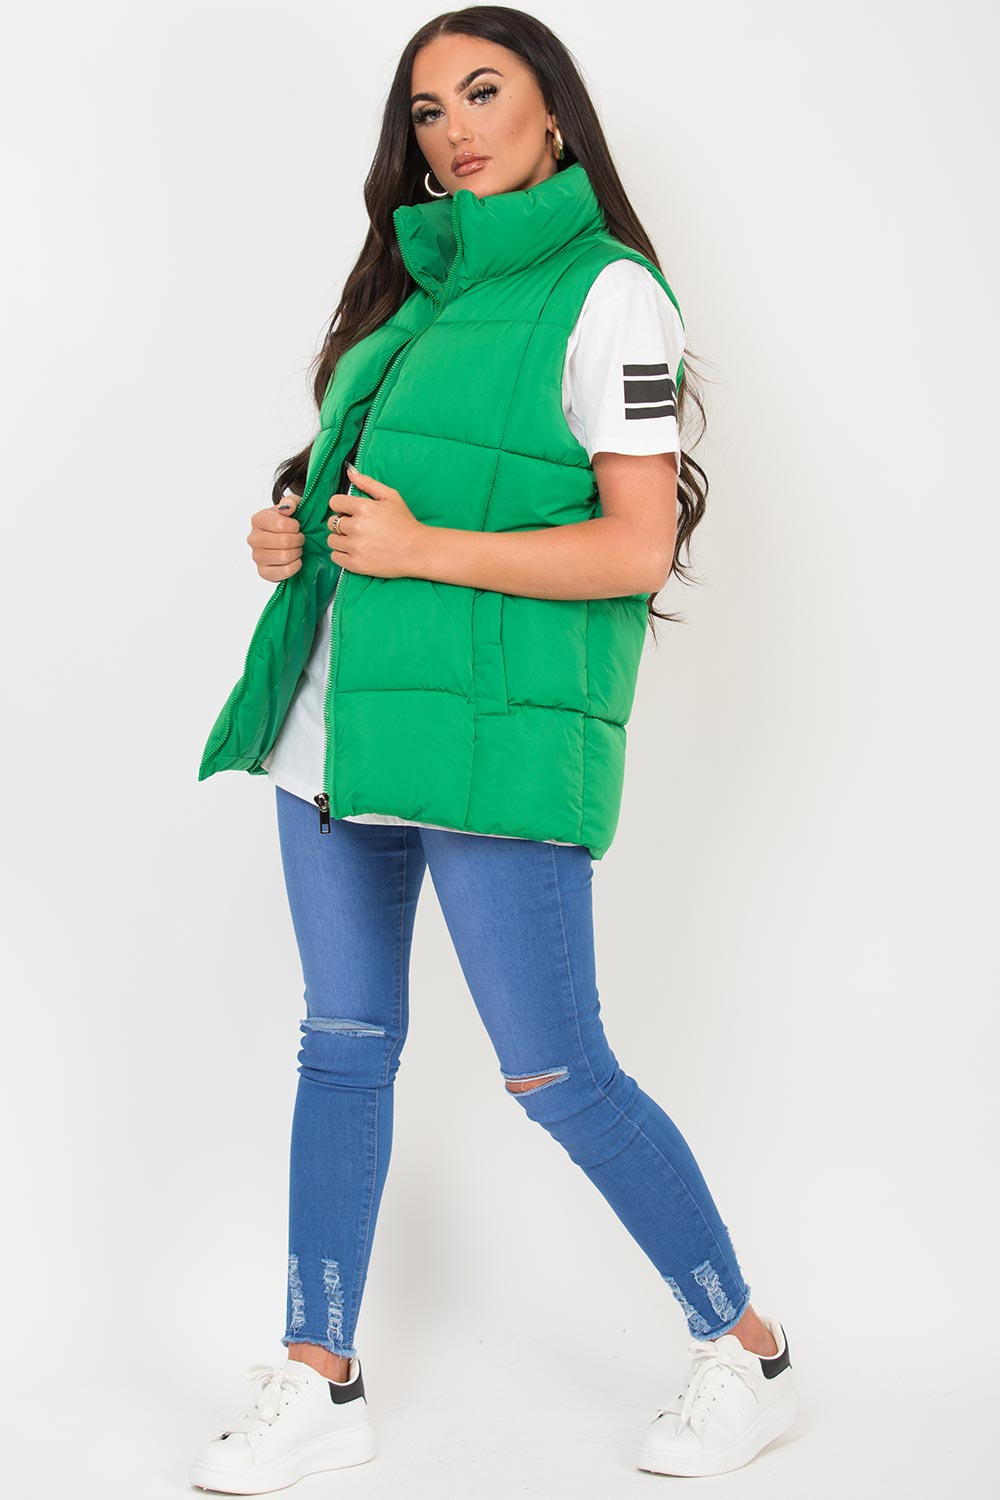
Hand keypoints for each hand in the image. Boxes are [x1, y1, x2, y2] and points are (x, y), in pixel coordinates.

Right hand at [247, 492, 302, 580]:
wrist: (286, 541)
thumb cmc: (289, 522)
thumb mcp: (292, 506)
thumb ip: (291, 502)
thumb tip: (288, 507)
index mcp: (258, 520)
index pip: (280, 524)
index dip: (294, 526)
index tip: (297, 526)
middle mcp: (253, 538)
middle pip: (284, 541)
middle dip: (298, 540)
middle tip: (300, 539)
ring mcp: (257, 556)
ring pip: (284, 557)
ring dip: (297, 552)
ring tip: (297, 548)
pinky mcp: (263, 572)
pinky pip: (284, 571)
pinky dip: (295, 566)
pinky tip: (296, 560)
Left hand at [327, 464, 426, 578]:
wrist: (417, 551)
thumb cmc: (405, 523)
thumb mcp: (390, 497)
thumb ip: (368, 483)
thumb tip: (350, 472)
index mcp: (363, 507)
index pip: (334, 502)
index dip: (341, 506)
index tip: (349, 511)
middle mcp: (356, 527)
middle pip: (332, 522)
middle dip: (342, 523)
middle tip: (356, 527)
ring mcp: (355, 547)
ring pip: (331, 540)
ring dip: (340, 539)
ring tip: (356, 540)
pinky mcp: (356, 564)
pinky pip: (335, 556)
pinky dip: (342, 554)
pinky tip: (355, 551)